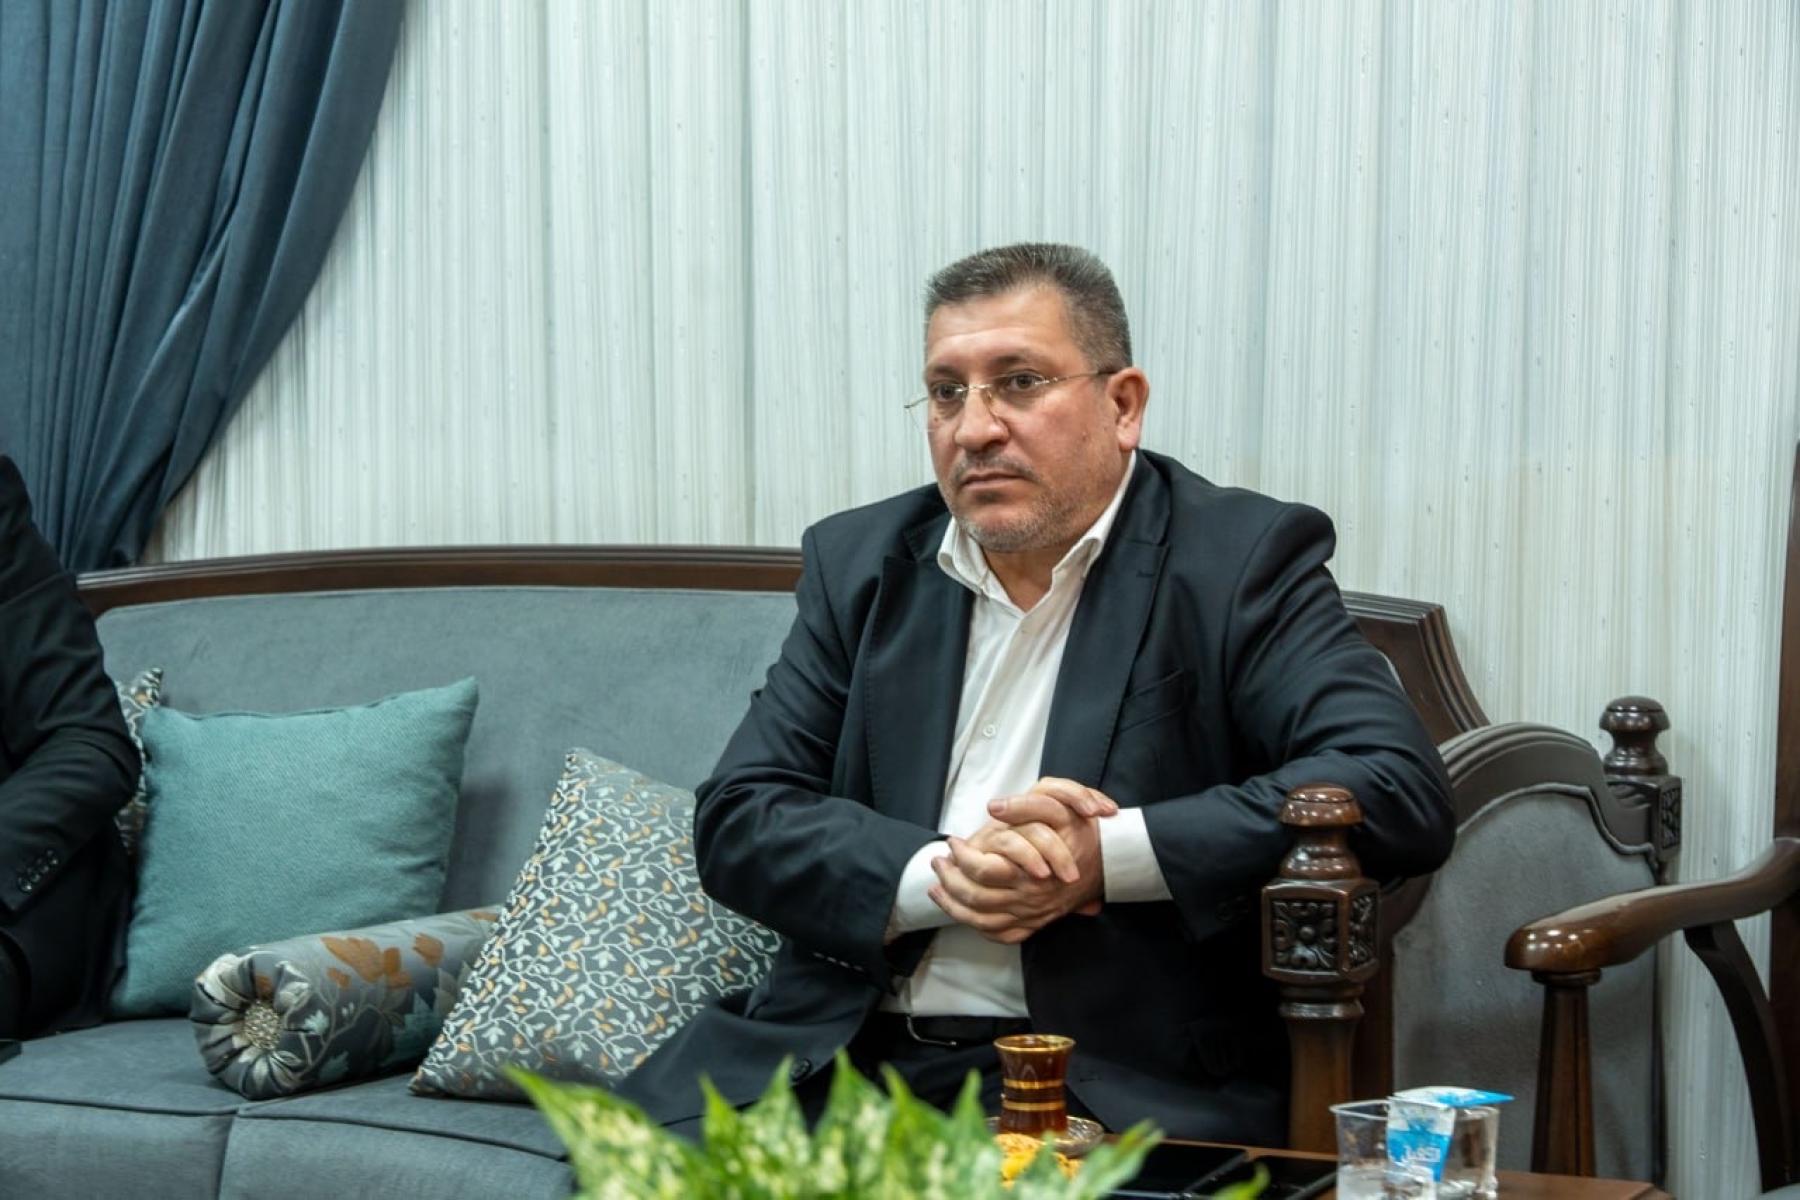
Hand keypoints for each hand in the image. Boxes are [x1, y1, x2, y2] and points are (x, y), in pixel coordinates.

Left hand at [927, 778, 1115, 941]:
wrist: (1111, 862)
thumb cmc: (1082, 833)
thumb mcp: (1059, 808)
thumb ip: (1025, 806)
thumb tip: (993, 807)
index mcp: (1029, 871)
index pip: (981, 871)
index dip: (961, 857)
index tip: (952, 843)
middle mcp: (1028, 898)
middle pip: (975, 899)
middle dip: (949, 881)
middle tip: (938, 864)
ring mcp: (1031, 915)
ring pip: (982, 921)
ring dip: (954, 907)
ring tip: (937, 890)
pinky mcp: (1036, 924)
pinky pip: (1002, 935)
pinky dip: (979, 928)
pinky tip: (965, 915)